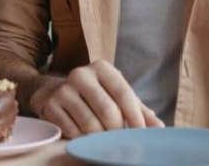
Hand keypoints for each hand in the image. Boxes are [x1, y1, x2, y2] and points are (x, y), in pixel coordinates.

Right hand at [29, 60, 163, 137]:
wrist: (54, 91)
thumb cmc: (94, 95)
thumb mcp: (115, 95)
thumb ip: (138, 110)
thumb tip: (159, 127)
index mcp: (101, 68)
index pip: (123, 92)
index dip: (135, 116)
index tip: (141, 134)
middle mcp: (80, 74)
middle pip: (108, 112)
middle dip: (117, 131)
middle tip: (119, 139)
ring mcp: (63, 89)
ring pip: (91, 126)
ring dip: (99, 138)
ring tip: (100, 136)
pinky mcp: (50, 105)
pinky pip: (73, 132)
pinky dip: (81, 138)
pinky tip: (81, 133)